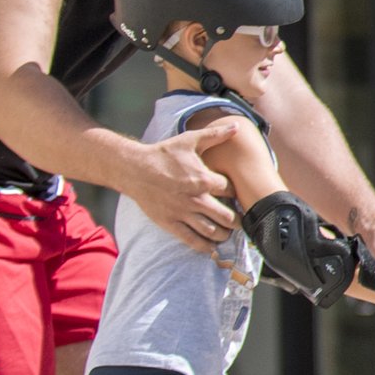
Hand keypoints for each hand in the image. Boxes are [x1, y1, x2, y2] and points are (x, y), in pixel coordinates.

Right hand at [122, 123, 239, 255]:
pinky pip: (191, 240)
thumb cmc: (163, 154)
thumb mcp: (190, 141)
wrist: (134, 169)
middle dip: (236, 220)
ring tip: (228, 233)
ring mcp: (183, 213)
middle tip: (240, 221)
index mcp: (204, 179)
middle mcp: (196, 199)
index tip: (238, 195)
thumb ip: (215, 135)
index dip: (236, 193)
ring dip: (224, 234)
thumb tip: (237, 126)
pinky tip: (212, 248)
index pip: (231, 191)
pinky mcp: (170, 223)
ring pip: (211, 231)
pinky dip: (205, 246)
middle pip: (227, 216)